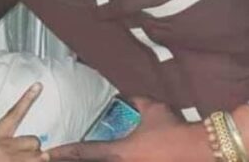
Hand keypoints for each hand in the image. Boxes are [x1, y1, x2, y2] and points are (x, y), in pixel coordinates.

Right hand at [0, 82, 49, 161]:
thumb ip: (3, 142)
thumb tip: (30, 145)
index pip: (13, 114)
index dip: (27, 99)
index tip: (39, 85)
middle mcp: (5, 147)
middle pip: (35, 141)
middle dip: (32, 152)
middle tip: (19, 160)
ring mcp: (13, 161)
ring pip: (41, 157)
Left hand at [49, 96, 212, 161]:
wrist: (201, 149)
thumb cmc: (174, 129)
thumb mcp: (153, 110)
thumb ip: (137, 101)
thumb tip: (129, 93)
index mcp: (119, 152)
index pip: (84, 152)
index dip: (63, 152)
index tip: (47, 153)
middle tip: (50, 160)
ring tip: (70, 160)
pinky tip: (112, 160)